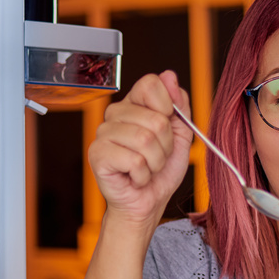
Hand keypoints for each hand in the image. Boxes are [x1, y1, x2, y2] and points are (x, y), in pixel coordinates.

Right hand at [88, 71, 192, 227]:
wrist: (148, 202)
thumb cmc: (160, 171)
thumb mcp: (181, 135)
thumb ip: (180, 106)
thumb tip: (169, 75)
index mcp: (134, 105)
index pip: (151, 84)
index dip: (168, 108)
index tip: (167, 127)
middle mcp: (115, 115)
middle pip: (155, 119)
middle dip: (166, 146)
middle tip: (156, 157)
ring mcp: (103, 134)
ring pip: (146, 140)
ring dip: (155, 162)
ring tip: (146, 168)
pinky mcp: (97, 155)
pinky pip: (134, 160)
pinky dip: (143, 175)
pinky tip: (134, 176)